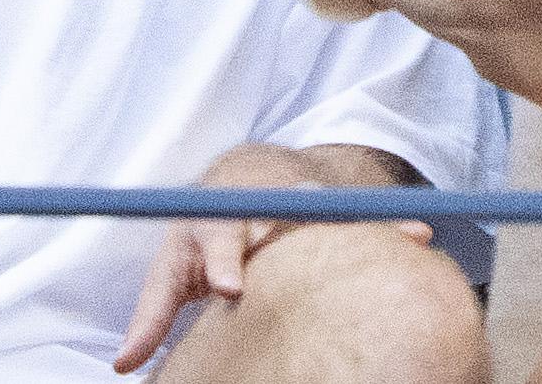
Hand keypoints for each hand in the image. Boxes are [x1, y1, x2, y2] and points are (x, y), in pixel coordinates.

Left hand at [112, 148, 430, 371]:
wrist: (242, 176)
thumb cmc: (199, 234)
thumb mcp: (170, 269)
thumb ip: (152, 315)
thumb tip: (124, 365)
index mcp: (219, 222)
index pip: (220, 240)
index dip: (226, 262)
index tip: (233, 287)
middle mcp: (263, 207)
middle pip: (287, 218)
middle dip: (309, 237)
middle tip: (331, 261)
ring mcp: (301, 201)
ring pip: (333, 211)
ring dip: (366, 225)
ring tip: (402, 238)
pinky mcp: (330, 206)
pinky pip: (363, 216)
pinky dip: (390, 226)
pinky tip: (418, 237)